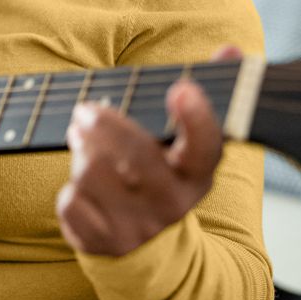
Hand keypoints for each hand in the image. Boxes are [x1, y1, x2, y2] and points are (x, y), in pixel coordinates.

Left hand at [55, 45, 242, 256]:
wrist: (149, 250)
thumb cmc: (162, 177)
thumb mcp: (186, 145)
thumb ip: (206, 95)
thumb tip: (231, 50)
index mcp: (197, 174)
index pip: (206, 147)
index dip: (196, 119)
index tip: (181, 89)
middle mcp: (172, 203)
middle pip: (136, 156)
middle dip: (103, 125)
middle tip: (85, 111)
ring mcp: (137, 226)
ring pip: (94, 175)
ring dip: (80, 153)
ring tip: (82, 144)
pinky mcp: (103, 242)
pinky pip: (72, 203)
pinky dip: (70, 190)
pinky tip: (81, 186)